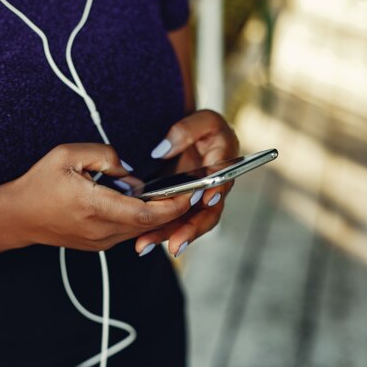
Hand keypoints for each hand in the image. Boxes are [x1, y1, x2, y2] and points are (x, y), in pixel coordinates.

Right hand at [0, 143, 192, 251]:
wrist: (17, 216)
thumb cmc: (40, 183)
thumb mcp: (69, 154)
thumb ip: (107, 157)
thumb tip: (132, 175)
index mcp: (95, 207)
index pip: (147, 214)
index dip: (174, 205)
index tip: (192, 191)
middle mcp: (101, 231)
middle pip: (150, 224)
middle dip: (175, 208)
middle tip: (192, 189)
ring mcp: (100, 242)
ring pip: (141, 230)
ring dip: (160, 215)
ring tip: (173, 193)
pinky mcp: (98, 245)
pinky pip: (128, 232)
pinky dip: (143, 219)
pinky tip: (146, 203)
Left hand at [136, 110, 239, 256]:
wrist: (193, 139)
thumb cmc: (202, 129)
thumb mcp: (201, 120)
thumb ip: (185, 131)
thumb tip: (162, 151)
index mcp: (224, 165)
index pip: (222, 180)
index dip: (216, 191)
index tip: (206, 199)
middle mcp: (215, 189)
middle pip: (206, 213)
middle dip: (190, 230)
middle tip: (175, 245)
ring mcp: (199, 201)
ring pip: (187, 223)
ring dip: (168, 236)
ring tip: (144, 246)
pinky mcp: (184, 207)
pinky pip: (174, 222)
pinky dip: (158, 232)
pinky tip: (141, 242)